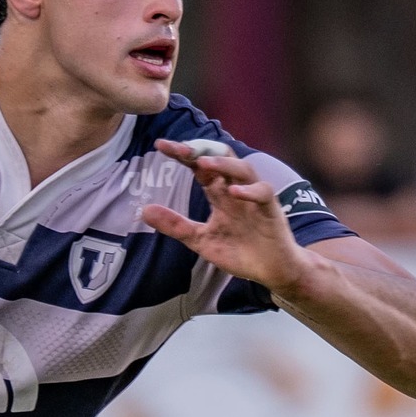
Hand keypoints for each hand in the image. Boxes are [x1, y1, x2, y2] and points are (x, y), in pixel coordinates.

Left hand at [142, 140, 306, 296]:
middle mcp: (236, 189)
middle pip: (220, 159)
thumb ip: (175, 225)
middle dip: (200, 150)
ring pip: (243, 169)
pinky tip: (233, 192)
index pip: (199, 166)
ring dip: (224, 164)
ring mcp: (255, 197)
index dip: (182, 155)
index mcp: (219, 193)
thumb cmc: (240, 251)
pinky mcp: (271, 209)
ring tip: (204, 162)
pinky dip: (249, 191)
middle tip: (178, 148)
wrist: (271, 270)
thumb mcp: (200, 239)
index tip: (160, 145)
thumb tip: (144, 210)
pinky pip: (263, 192)